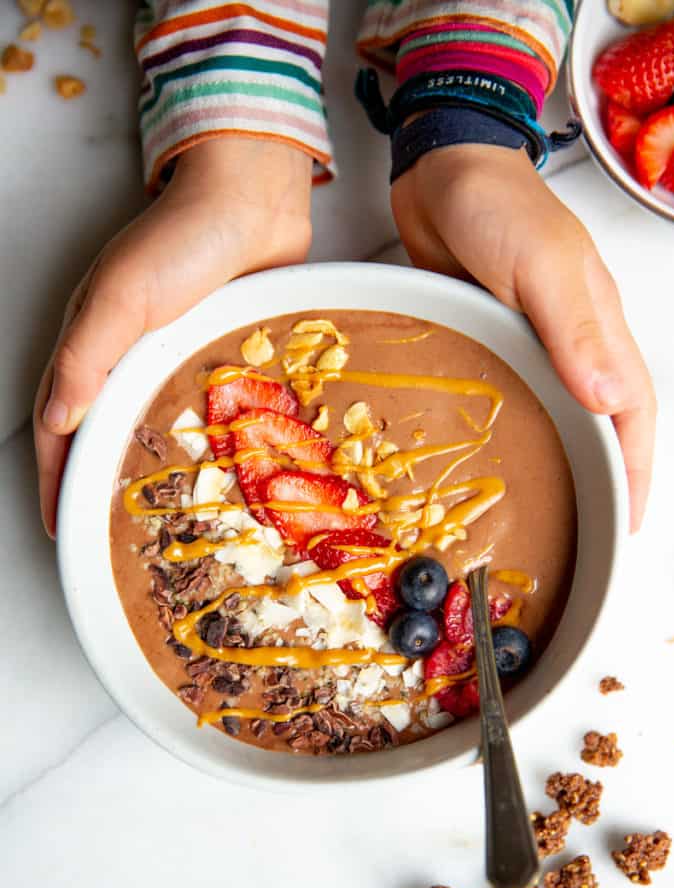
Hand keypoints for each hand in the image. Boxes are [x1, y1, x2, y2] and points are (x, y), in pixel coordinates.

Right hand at [34, 137, 312, 537]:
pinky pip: (200, 411)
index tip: (60, 528)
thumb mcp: (122, 297)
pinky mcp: (214, 354)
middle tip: (108, 536)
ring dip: (148, 470)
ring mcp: (173, 356)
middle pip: (102, 433)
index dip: (56, 478)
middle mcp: (128, 356)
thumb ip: (86, 358)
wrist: (252, 201)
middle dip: (97, 484)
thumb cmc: (182, 239)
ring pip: (150, 426)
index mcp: (92, 344)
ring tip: (160, 519)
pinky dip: (197, 445)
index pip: (61, 425)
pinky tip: (214, 473)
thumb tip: (57, 423)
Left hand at [391, 143, 655, 531]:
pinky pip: (516, 394)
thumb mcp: (543, 264)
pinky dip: (519, 428)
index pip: (634, 412)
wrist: (441, 169)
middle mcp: (573, 341)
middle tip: (587, 531)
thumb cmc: (498, 205)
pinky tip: (500, 452)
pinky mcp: (494, 338)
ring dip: (562, 458)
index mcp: (599, 326)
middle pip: (603, 422)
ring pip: (560, 413)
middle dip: (604, 478)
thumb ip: (574, 329)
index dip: (634, 470)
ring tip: (547, 507)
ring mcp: (533, 342)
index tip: (627, 522)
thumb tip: (608, 402)